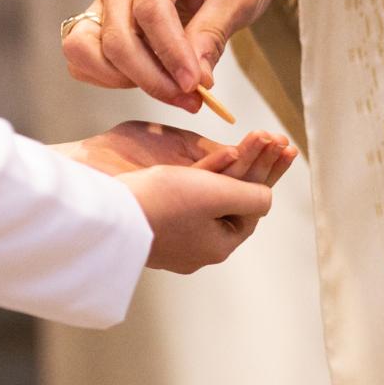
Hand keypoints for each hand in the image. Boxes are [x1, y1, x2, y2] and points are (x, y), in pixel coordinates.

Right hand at [53, 120, 295, 273]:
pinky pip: (184, 195)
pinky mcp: (152, 222)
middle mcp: (197, 246)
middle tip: (275, 138)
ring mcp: (173, 237)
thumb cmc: (161, 203)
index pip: (252, 206)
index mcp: (217, 244)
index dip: (268, 173)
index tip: (281, 146)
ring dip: (230, 164)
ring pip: (208, 195)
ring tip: (254, 139)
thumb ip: (252, 195)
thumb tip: (267, 198)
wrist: (102, 213)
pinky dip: (202, 172)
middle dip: (253, 164)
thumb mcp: (219, 196)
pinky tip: (215, 155)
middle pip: (232, 199)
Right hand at [62, 0, 281, 110]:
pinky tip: (151, 79)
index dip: (171, 55)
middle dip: (151, 78)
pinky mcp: (103, 13)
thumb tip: (196, 80)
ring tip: (171, 88)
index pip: (150, 10)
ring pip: (89, 48)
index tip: (196, 86)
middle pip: (117, 36)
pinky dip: (110, 76)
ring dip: (125, 80)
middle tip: (191, 99)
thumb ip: (212, 35)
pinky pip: (86, 53)